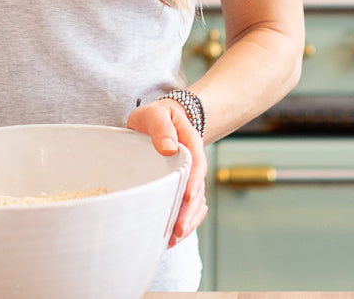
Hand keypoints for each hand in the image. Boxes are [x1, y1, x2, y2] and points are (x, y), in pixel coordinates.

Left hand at [126, 97, 208, 247]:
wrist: (159, 122)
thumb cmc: (155, 118)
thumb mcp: (155, 114)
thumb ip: (162, 126)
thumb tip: (169, 147)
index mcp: (190, 143)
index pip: (196, 164)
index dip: (193, 181)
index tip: (187, 196)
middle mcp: (194, 165)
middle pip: (198, 190)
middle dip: (189, 211)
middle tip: (178, 228)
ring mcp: (190, 179)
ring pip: (196, 204)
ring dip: (187, 222)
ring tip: (173, 239)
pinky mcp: (182, 190)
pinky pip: (189, 209)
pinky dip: (184, 223)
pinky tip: (172, 237)